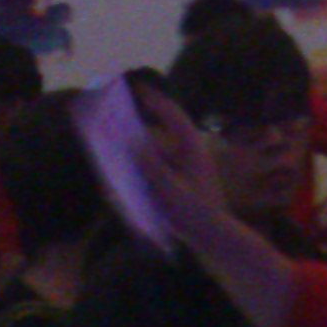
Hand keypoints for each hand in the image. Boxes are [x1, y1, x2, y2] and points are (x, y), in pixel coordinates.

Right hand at [130, 84, 237, 245]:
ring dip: (137, 147)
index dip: (155, 100)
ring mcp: (183, 169)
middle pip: (161, 132)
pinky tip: (122, 172)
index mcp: (191, 148)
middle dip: (139, 124)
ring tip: (113, 142)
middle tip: (116, 115)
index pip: (172, 115)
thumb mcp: (171, 188)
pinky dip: (140, 167)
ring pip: (156, 152)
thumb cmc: (196, 212)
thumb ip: (151, 165)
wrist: (214, 238)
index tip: (137, 88)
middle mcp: (187, 154)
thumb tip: (132, 143)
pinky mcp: (177, 184)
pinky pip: (155, 170)